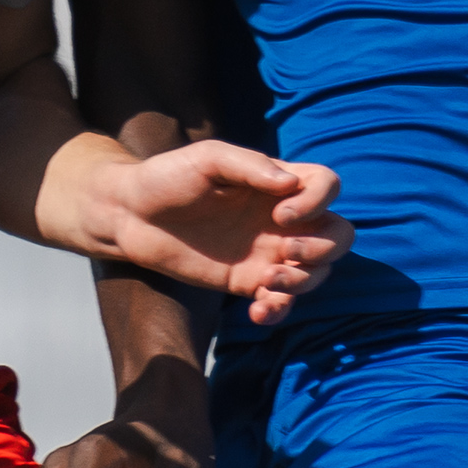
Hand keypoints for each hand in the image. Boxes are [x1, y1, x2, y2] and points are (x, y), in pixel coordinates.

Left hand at [73, 142, 349, 326]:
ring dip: (304, 283)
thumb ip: (250, 166)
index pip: (328, 186)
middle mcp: (280, 218)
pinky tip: (258, 309)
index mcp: (277, 183)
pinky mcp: (246, 281)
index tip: (279, 212)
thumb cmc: (167, 176)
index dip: (318, 202)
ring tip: (268, 283)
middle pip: (338, 235)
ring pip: (317, 273)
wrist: (129, 215)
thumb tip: (289, 185)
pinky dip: (279, 309)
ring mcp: (266, 252)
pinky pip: (281, 301)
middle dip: (324, 249)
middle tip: (285, 251)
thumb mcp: (208, 159)